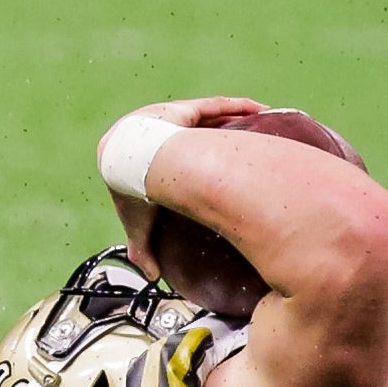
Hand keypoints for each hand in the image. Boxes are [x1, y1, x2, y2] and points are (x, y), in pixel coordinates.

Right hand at [107, 97, 264, 267]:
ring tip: (262, 124)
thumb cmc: (129, 190)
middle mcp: (167, 137)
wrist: (125, 162)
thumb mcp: (139, 224)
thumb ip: (145, 248)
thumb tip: (153, 278)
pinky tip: (259, 109)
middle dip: (220, 140)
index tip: (220, 172)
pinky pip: (216, 107)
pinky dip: (238, 108)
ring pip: (212, 119)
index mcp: (156, 162)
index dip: (197, 164)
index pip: (180, 162)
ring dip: (236, 120)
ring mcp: (176, 121)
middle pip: (201, 137)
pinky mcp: (185, 111)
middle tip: (245, 150)